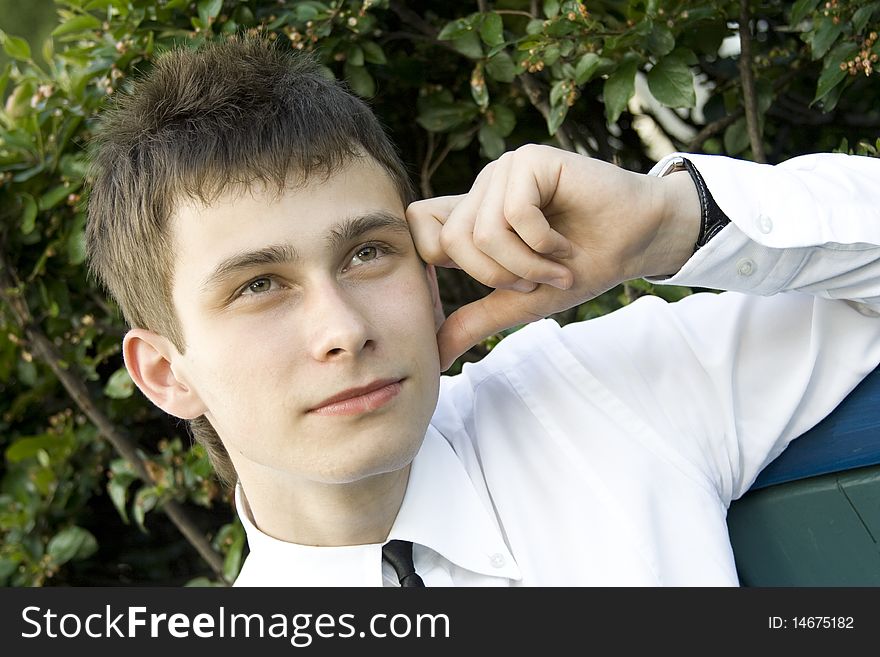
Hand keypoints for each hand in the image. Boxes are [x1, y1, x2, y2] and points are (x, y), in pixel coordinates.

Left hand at [406, 144, 700, 370]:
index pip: (418, 225)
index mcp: (472, 218)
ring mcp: (504, 172)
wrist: (638, 241)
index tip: (487, 284)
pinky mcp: (530, 161)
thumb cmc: (583, 266)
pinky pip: (516, 213)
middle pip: (452, 243)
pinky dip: (544, 244)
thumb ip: (474, 321)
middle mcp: (482, 191)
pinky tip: (565, 245)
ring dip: (527, 264)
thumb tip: (433, 357)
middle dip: (498, 276)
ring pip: (485, 232)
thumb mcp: (520, 302)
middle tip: (534, 280)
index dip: (438, 262)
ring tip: (555, 265)